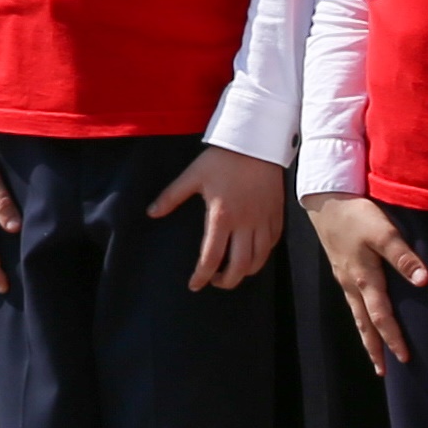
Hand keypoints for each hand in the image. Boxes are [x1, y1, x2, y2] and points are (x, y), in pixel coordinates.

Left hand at [150, 147, 286, 291]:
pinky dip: (262, 256)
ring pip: (258, 260)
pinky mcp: (276, 215)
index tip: (194, 285)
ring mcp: (263, 221)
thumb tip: (151, 213)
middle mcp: (245, 223)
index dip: (201, 276)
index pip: (211, 257)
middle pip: (239, 267)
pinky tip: (252, 254)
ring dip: (245, 272)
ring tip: (232, 271)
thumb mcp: (193, 175)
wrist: (256, 141)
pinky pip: (272, 245)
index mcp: (221, 216)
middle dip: (226, 282)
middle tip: (215, 281)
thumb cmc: (222, 158)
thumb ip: (171, 196)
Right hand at [306, 192, 422, 372]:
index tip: (404, 359)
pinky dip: (360, 316)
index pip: (382, 318)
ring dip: (366, 335)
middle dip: (374, 348)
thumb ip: (403, 256)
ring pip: (356, 314)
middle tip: (383, 371)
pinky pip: (352, 301)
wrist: (324, 198)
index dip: (394, 339)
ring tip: (373, 352)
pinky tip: (363, 315)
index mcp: (364, 279)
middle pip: (364, 324)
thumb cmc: (355, 214)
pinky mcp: (340, 267)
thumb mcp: (383, 231)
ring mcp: (343, 276)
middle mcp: (352, 284)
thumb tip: (424, 282)